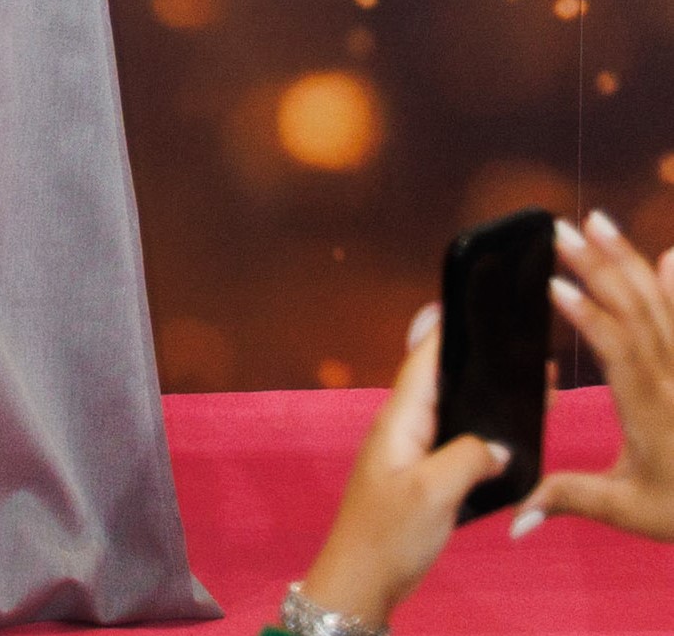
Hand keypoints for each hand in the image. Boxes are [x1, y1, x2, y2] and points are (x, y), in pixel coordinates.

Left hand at [298, 304, 511, 626]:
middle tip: (515, 346)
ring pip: (449, 413)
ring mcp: (408, 453)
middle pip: (439, 383)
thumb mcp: (433, 492)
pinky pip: (452, 442)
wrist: (360, 581)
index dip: (444, 332)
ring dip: (479, 398)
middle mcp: (401, 429)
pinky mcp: (419, 477)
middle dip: (472, 362)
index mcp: (398, 421)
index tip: (467, 302)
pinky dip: (478, 433)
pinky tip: (503, 437)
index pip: (423, 362)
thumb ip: (469, 458)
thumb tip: (499, 443)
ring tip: (522, 385)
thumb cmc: (388, 535)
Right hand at [530, 210, 673, 536]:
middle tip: (563, 228)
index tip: (553, 284)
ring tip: (600, 222)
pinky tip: (668, 256)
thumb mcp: (628, 509)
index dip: (588, 316)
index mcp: (651, 412)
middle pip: (638, 313)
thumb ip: (567, 499)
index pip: (620, 352)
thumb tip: (513, 518)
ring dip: (630, 261)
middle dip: (600, 266)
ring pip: (663, 306)